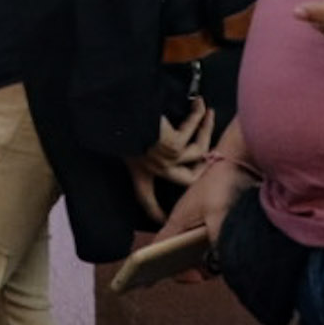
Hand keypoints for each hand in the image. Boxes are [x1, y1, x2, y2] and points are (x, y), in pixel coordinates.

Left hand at [129, 97, 215, 226]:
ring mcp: (165, 158)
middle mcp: (153, 168)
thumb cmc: (116, 121)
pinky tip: (199, 104)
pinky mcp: (173, 146)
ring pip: (199, 151)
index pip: (146, 198)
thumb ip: (143, 145)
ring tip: (207, 113)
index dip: (155, 211)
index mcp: (138, 170)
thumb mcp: (126, 140)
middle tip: (211, 153)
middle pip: (188, 180)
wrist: (111, 107)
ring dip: (206, 129)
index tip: (161, 221)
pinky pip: (193, 128)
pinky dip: (198, 114)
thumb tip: (168, 138)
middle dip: (204, 168)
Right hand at [154, 145, 252, 271]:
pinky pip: (209, 245)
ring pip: (194, 251)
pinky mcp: (214, 221)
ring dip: (201, 263)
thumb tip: (219, 265)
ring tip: (211, 270)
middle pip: (176, 254)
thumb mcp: (220, 216)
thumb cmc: (221, 184)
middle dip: (184, 269)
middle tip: (197, 277)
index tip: (144, 282)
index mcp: (178, 222)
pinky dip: (213, 254)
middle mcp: (185, 224)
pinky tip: (223, 259)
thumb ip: (219, 242)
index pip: (157, 247)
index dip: (147, 265)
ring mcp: (199, 223)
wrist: (238, 161)